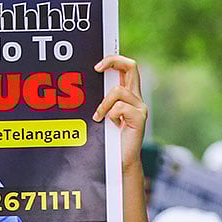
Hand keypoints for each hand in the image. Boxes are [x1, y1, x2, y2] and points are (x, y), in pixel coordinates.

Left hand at [92, 56, 146, 172]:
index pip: (128, 68)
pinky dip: (109, 115)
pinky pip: (119, 107)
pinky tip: (110, 124)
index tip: (97, 66)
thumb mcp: (103, 114)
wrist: (120, 161)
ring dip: (103, 104)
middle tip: (97, 68)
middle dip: (113, 61)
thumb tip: (81, 86)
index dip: (114, 61)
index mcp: (128, 94)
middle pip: (132, 67)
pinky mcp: (139, 118)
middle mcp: (136, 98)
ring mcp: (139, 107)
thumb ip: (101, 100)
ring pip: (118, 91)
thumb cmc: (109, 138)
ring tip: (99, 117)